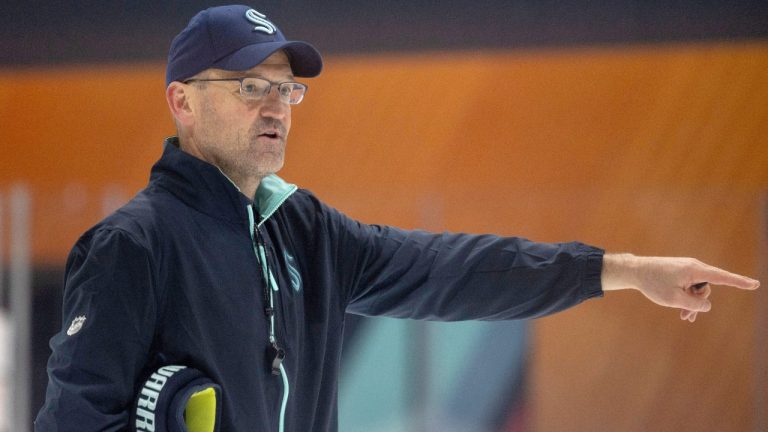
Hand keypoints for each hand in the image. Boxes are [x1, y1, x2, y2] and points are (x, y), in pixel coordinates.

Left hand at [601, 253, 759, 321]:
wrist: (635, 271)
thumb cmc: (653, 284)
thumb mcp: (674, 299)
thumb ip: (694, 304)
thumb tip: (707, 305)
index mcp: (694, 270)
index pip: (722, 277)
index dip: (739, 282)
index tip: (755, 284)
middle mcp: (693, 267)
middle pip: (707, 288)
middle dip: (699, 303)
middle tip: (686, 317)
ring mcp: (686, 269)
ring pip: (697, 290)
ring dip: (691, 303)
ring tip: (683, 316)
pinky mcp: (680, 272)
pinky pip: (690, 287)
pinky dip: (687, 298)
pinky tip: (682, 311)